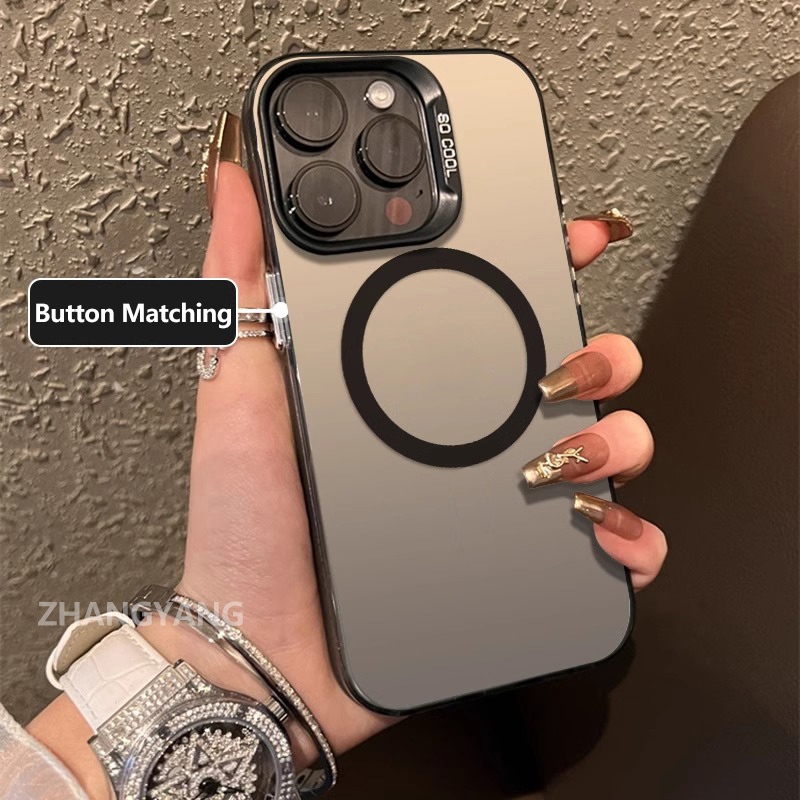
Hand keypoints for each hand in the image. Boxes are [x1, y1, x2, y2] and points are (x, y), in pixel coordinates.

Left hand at [177, 163, 665, 760]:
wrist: (261, 643)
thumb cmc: (246, 522)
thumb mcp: (240, 384)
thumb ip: (239, 283)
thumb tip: (232, 182)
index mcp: (411, 387)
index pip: (495, 308)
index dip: (543, 264)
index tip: (568, 237)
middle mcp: (464, 437)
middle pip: (572, 370)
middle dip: (600, 351)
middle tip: (568, 364)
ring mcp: (497, 499)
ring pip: (605, 445)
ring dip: (618, 435)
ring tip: (562, 451)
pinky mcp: (516, 564)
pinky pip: (602, 542)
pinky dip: (627, 531)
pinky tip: (599, 524)